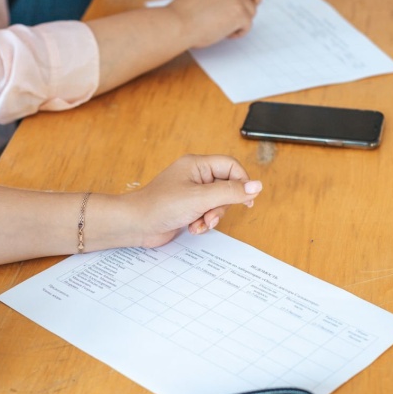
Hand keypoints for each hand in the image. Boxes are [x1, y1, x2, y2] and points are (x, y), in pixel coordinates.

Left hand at [131, 154, 261, 247]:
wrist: (136, 224)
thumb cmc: (161, 206)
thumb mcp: (201, 198)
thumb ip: (230, 192)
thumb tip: (256, 186)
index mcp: (197, 165)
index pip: (231, 166)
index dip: (242, 182)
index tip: (247, 199)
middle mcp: (195, 176)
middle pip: (226, 187)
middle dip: (222, 206)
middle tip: (211, 216)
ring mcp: (191, 193)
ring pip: (217, 203)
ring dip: (212, 217)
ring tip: (200, 224)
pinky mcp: (187, 208)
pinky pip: (206, 213)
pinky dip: (203, 223)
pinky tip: (193, 228)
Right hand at [168, 0, 262, 48]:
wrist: (179, 23)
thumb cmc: (183, 10)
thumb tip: (225, 4)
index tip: (248, 0)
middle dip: (248, 4)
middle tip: (242, 15)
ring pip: (251, 11)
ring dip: (240, 20)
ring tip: (225, 27)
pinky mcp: (241, 13)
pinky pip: (248, 24)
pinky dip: (239, 32)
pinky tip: (226, 34)